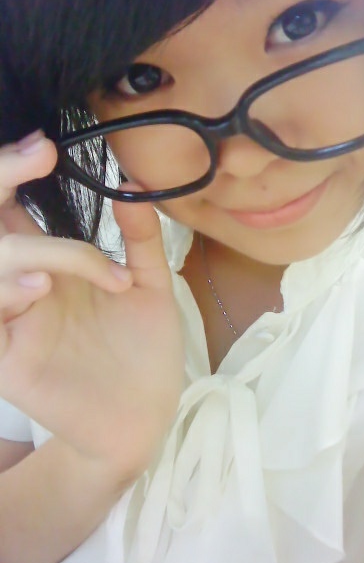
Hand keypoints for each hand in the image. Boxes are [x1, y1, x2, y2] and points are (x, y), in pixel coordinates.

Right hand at [0, 132, 183, 478]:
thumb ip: (139, 238)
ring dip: (14, 253)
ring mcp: (14, 323)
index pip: (13, 211)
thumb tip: (130, 184)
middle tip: (33, 159)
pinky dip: (7, 297)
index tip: (43, 149)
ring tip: (49, 268)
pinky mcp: (9, 361)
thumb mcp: (149, 286)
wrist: (146, 413)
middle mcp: (25, 287)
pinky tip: (40, 288)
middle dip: (1, 186)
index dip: (15, 175)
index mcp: (52, 265)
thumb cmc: (145, 348)